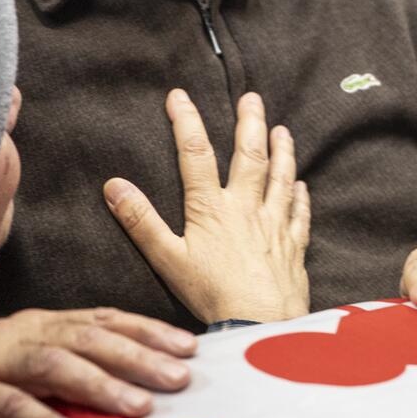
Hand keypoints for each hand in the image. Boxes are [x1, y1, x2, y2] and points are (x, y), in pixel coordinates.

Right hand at [0, 307, 197, 417]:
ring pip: (52, 364)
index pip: (101, 319)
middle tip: (181, 376)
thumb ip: (66, 374)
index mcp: (36, 325)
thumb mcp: (22, 375)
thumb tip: (133, 388)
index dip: (147, 330)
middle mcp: (16, 334)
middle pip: (87, 336)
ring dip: (101, 384)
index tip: (190, 347)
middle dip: (138, 354)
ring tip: (142, 405)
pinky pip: (7, 407)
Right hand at [103, 90, 310, 324]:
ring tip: (282, 130)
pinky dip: (300, 197)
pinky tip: (302, 185)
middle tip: (252, 98)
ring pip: (280, 178)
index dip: (186, 121)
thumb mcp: (166, 259)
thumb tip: (114, 185)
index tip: (179, 95)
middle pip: (250, 155)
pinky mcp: (292, 247)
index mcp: (211, 208)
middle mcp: (246, 208)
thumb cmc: (211, 295)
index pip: (196, 154)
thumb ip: (141, 221)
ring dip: (282, 151)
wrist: (260, 322)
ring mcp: (273, 225)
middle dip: (249, 123)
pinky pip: (299, 215)